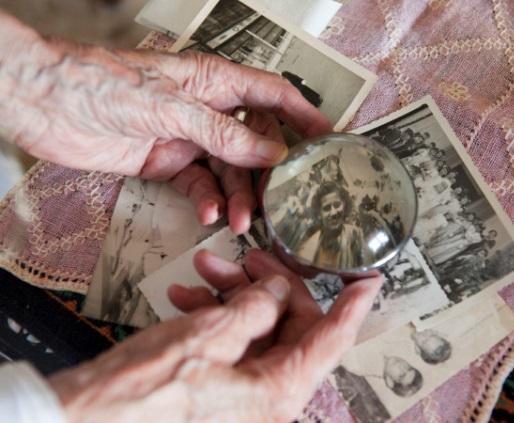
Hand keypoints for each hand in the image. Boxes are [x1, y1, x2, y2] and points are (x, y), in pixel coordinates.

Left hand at [0, 11, 331, 233]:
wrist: (47, 104)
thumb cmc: (103, 84)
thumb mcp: (173, 108)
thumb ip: (224, 134)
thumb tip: (272, 152)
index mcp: (215, 81)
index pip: (272, 94)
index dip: (303, 115)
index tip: (330, 140)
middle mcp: (207, 110)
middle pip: (255, 142)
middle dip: (269, 173)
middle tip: (282, 202)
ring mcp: (188, 138)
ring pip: (228, 172)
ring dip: (237, 198)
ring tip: (240, 223)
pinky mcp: (166, 162)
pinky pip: (199, 186)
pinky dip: (206, 202)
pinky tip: (208, 217)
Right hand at [48, 249, 382, 421]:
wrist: (86, 420)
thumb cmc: (143, 394)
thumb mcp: (208, 336)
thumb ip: (255, 309)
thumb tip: (275, 292)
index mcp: (278, 392)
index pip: (331, 340)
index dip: (352, 306)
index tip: (368, 281)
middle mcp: (267, 397)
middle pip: (290, 327)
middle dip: (267, 286)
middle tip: (248, 260)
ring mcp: (242, 394)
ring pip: (256, 330)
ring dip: (233, 297)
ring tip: (203, 274)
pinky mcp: (217, 388)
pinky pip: (231, 344)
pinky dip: (214, 317)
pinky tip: (188, 298)